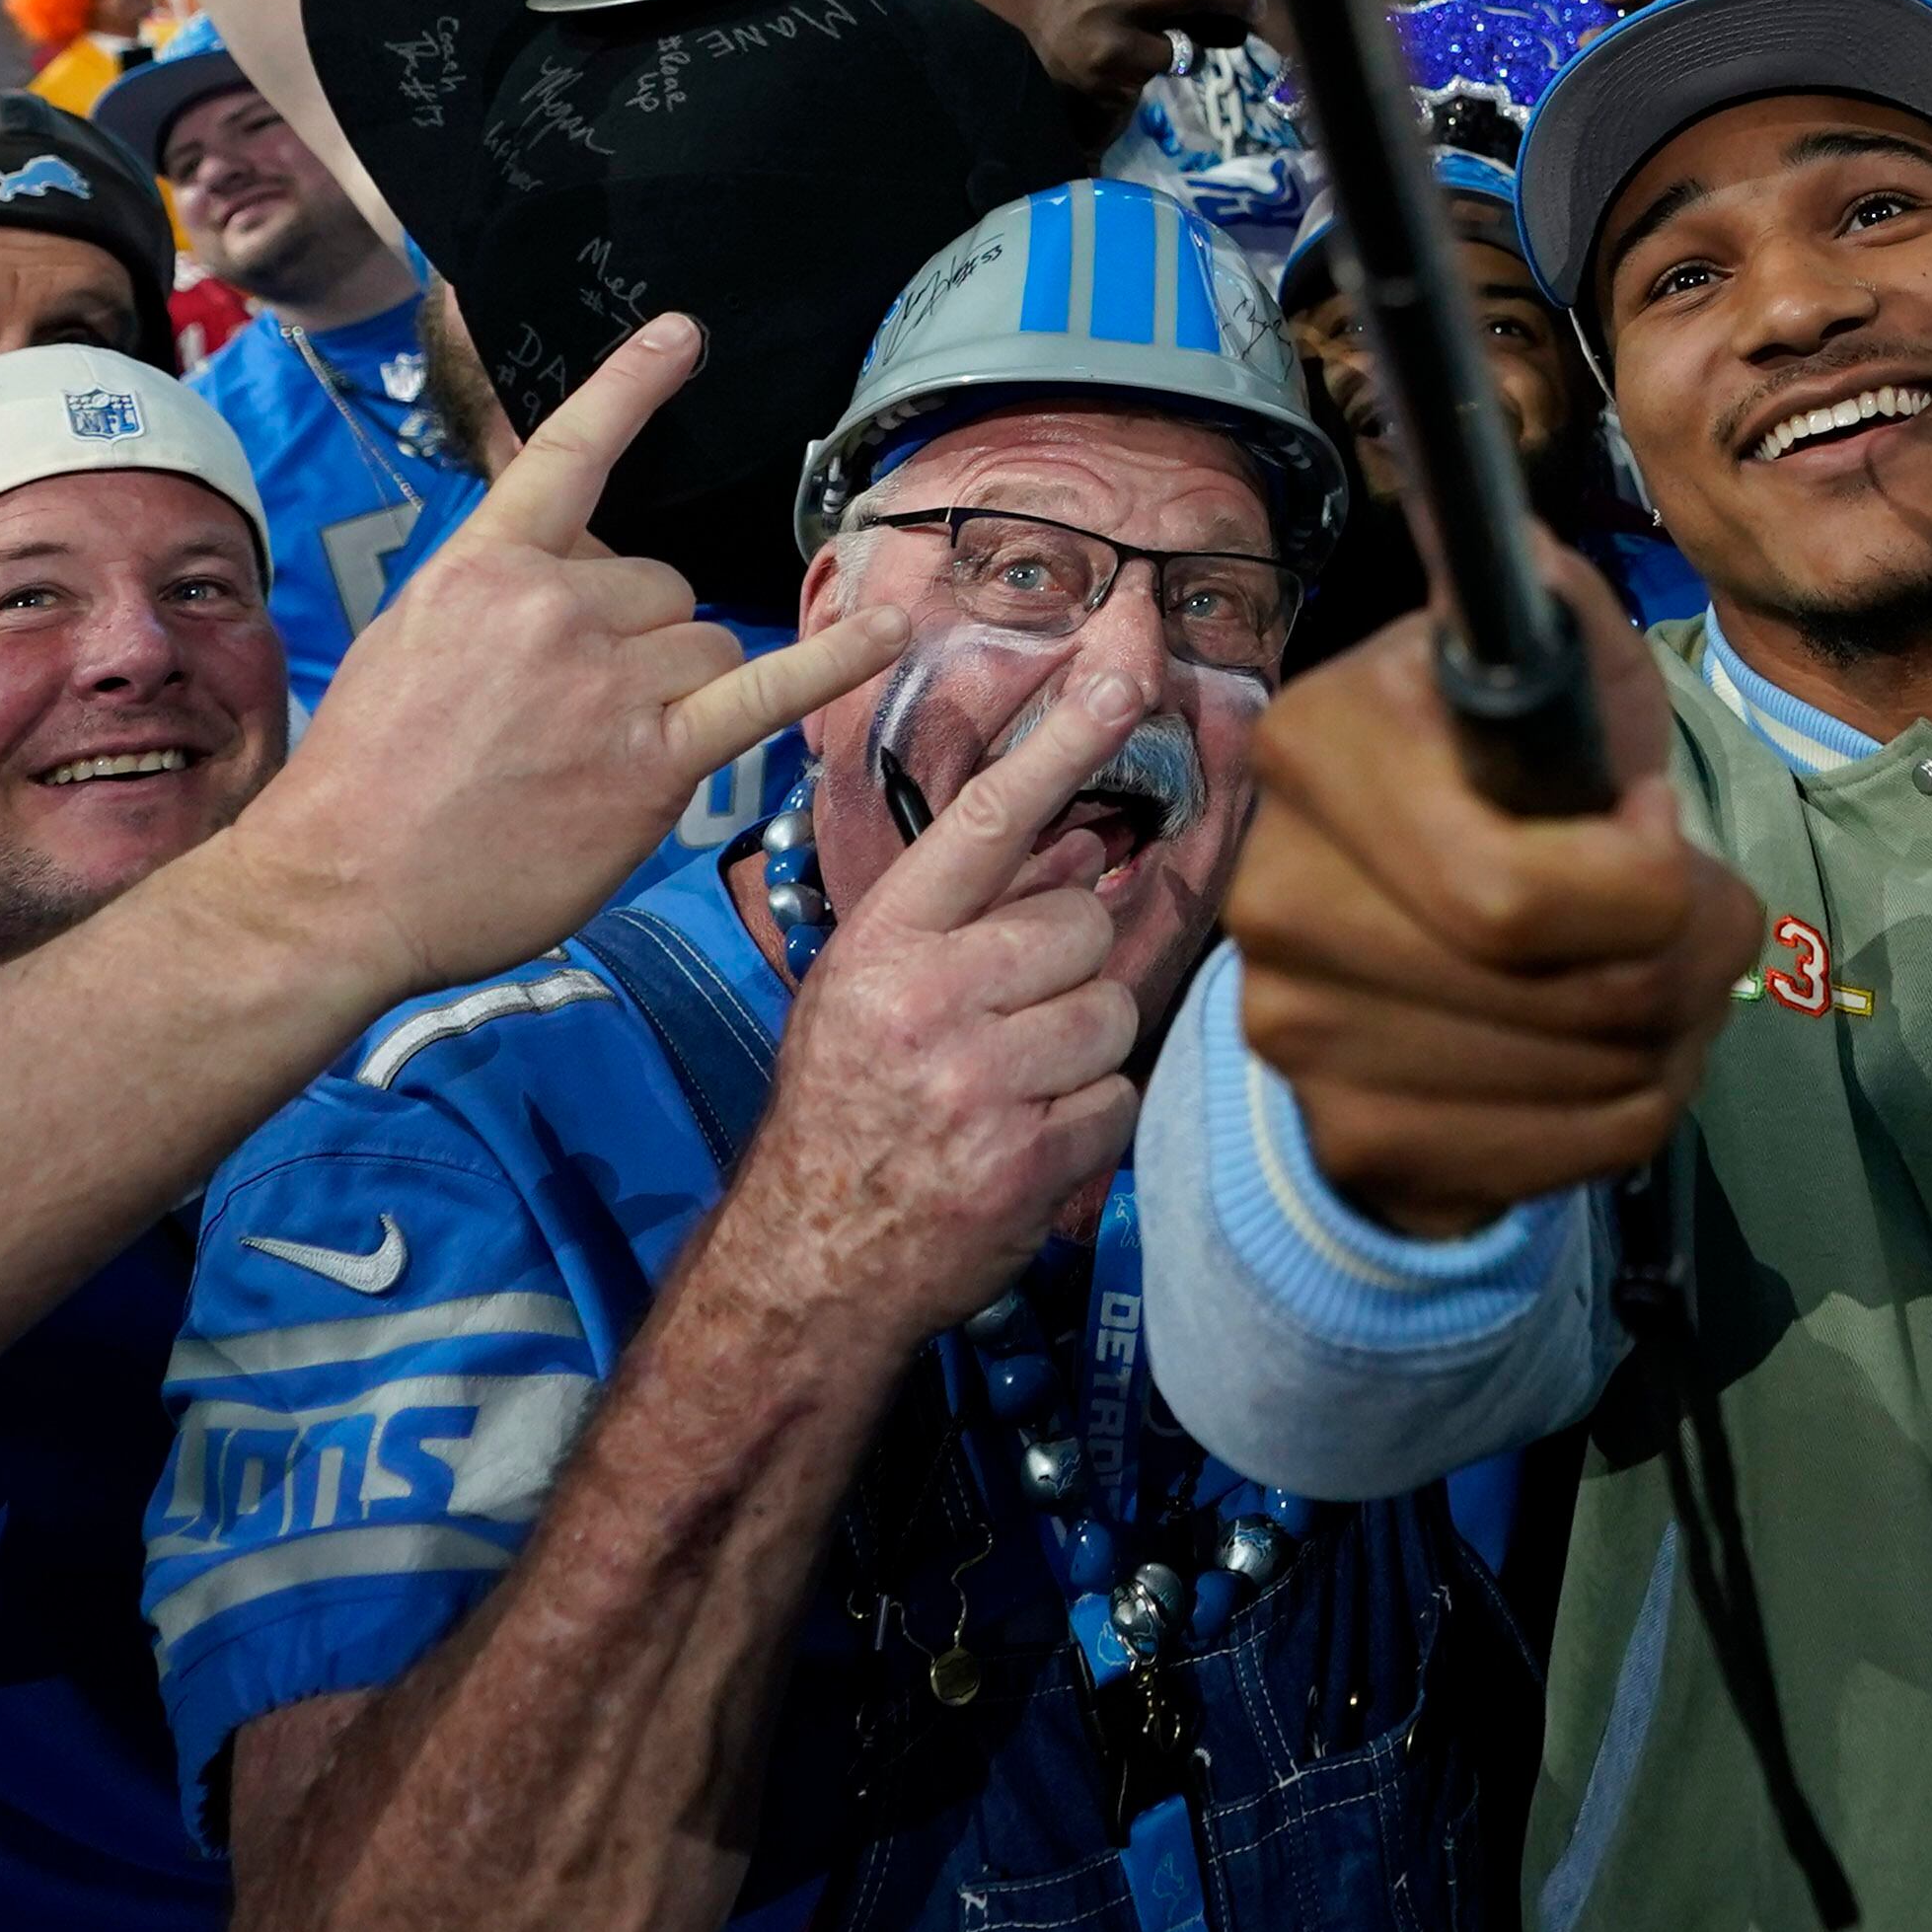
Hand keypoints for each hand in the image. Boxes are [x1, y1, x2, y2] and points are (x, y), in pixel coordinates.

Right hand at [237, 315, 904, 1001]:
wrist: (343, 887)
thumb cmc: (369, 781)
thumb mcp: (410, 642)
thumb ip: (502, 593)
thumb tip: (583, 563)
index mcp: (483, 568)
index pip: (570, 453)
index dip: (631, 386)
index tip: (683, 336)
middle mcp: (553, 607)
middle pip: (660, 585)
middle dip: (638, 639)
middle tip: (570, 715)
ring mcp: (608, 682)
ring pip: (704, 642)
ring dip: (681, 687)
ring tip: (598, 755)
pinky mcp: (653, 759)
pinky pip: (767, 690)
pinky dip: (835, 662)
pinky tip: (889, 633)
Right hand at [739, 661, 1156, 1323]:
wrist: (809, 1258)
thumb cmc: (847, 1105)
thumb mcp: (871, 988)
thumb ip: (968, 914)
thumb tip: (1080, 840)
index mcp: (884, 942)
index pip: (987, 821)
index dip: (1062, 743)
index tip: (1123, 673)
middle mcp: (927, 999)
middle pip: (1081, 925)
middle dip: (1068, 968)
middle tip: (1009, 1019)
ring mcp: (978, 1082)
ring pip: (1111, 1010)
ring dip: (1083, 1047)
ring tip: (1016, 1082)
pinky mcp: (1027, 1158)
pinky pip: (1118, 1098)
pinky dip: (1089, 1120)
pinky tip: (1027, 1138)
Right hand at [1230, 541, 1763, 1237]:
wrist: (1412, 909)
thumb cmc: (1513, 761)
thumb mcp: (1552, 656)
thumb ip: (1558, 615)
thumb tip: (1532, 611)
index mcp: (1314, 745)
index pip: (1515, 896)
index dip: (1647, 882)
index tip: (1653, 826)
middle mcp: (1274, 896)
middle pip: (1583, 999)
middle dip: (1696, 958)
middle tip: (1696, 915)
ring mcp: (1294, 1032)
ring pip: (1599, 1082)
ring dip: (1679, 1032)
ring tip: (1658, 972)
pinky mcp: (1347, 1137)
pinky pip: (1574, 1159)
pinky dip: (1637, 1109)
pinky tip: (1612, 1049)